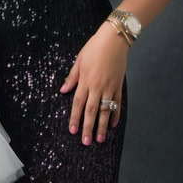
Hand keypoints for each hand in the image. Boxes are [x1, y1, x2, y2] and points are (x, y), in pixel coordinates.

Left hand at [60, 21, 127, 144]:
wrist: (114, 40)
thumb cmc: (94, 48)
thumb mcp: (79, 60)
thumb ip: (72, 77)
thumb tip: (63, 90)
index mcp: (85, 81)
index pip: (78, 103)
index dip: (74, 118)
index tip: (72, 131)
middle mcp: (97, 87)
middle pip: (91, 111)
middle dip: (87, 127)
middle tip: (85, 142)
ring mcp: (109, 87)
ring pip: (105, 110)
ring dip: (102, 126)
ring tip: (100, 139)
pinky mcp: (118, 86)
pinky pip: (117, 103)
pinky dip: (116, 115)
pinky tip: (114, 125)